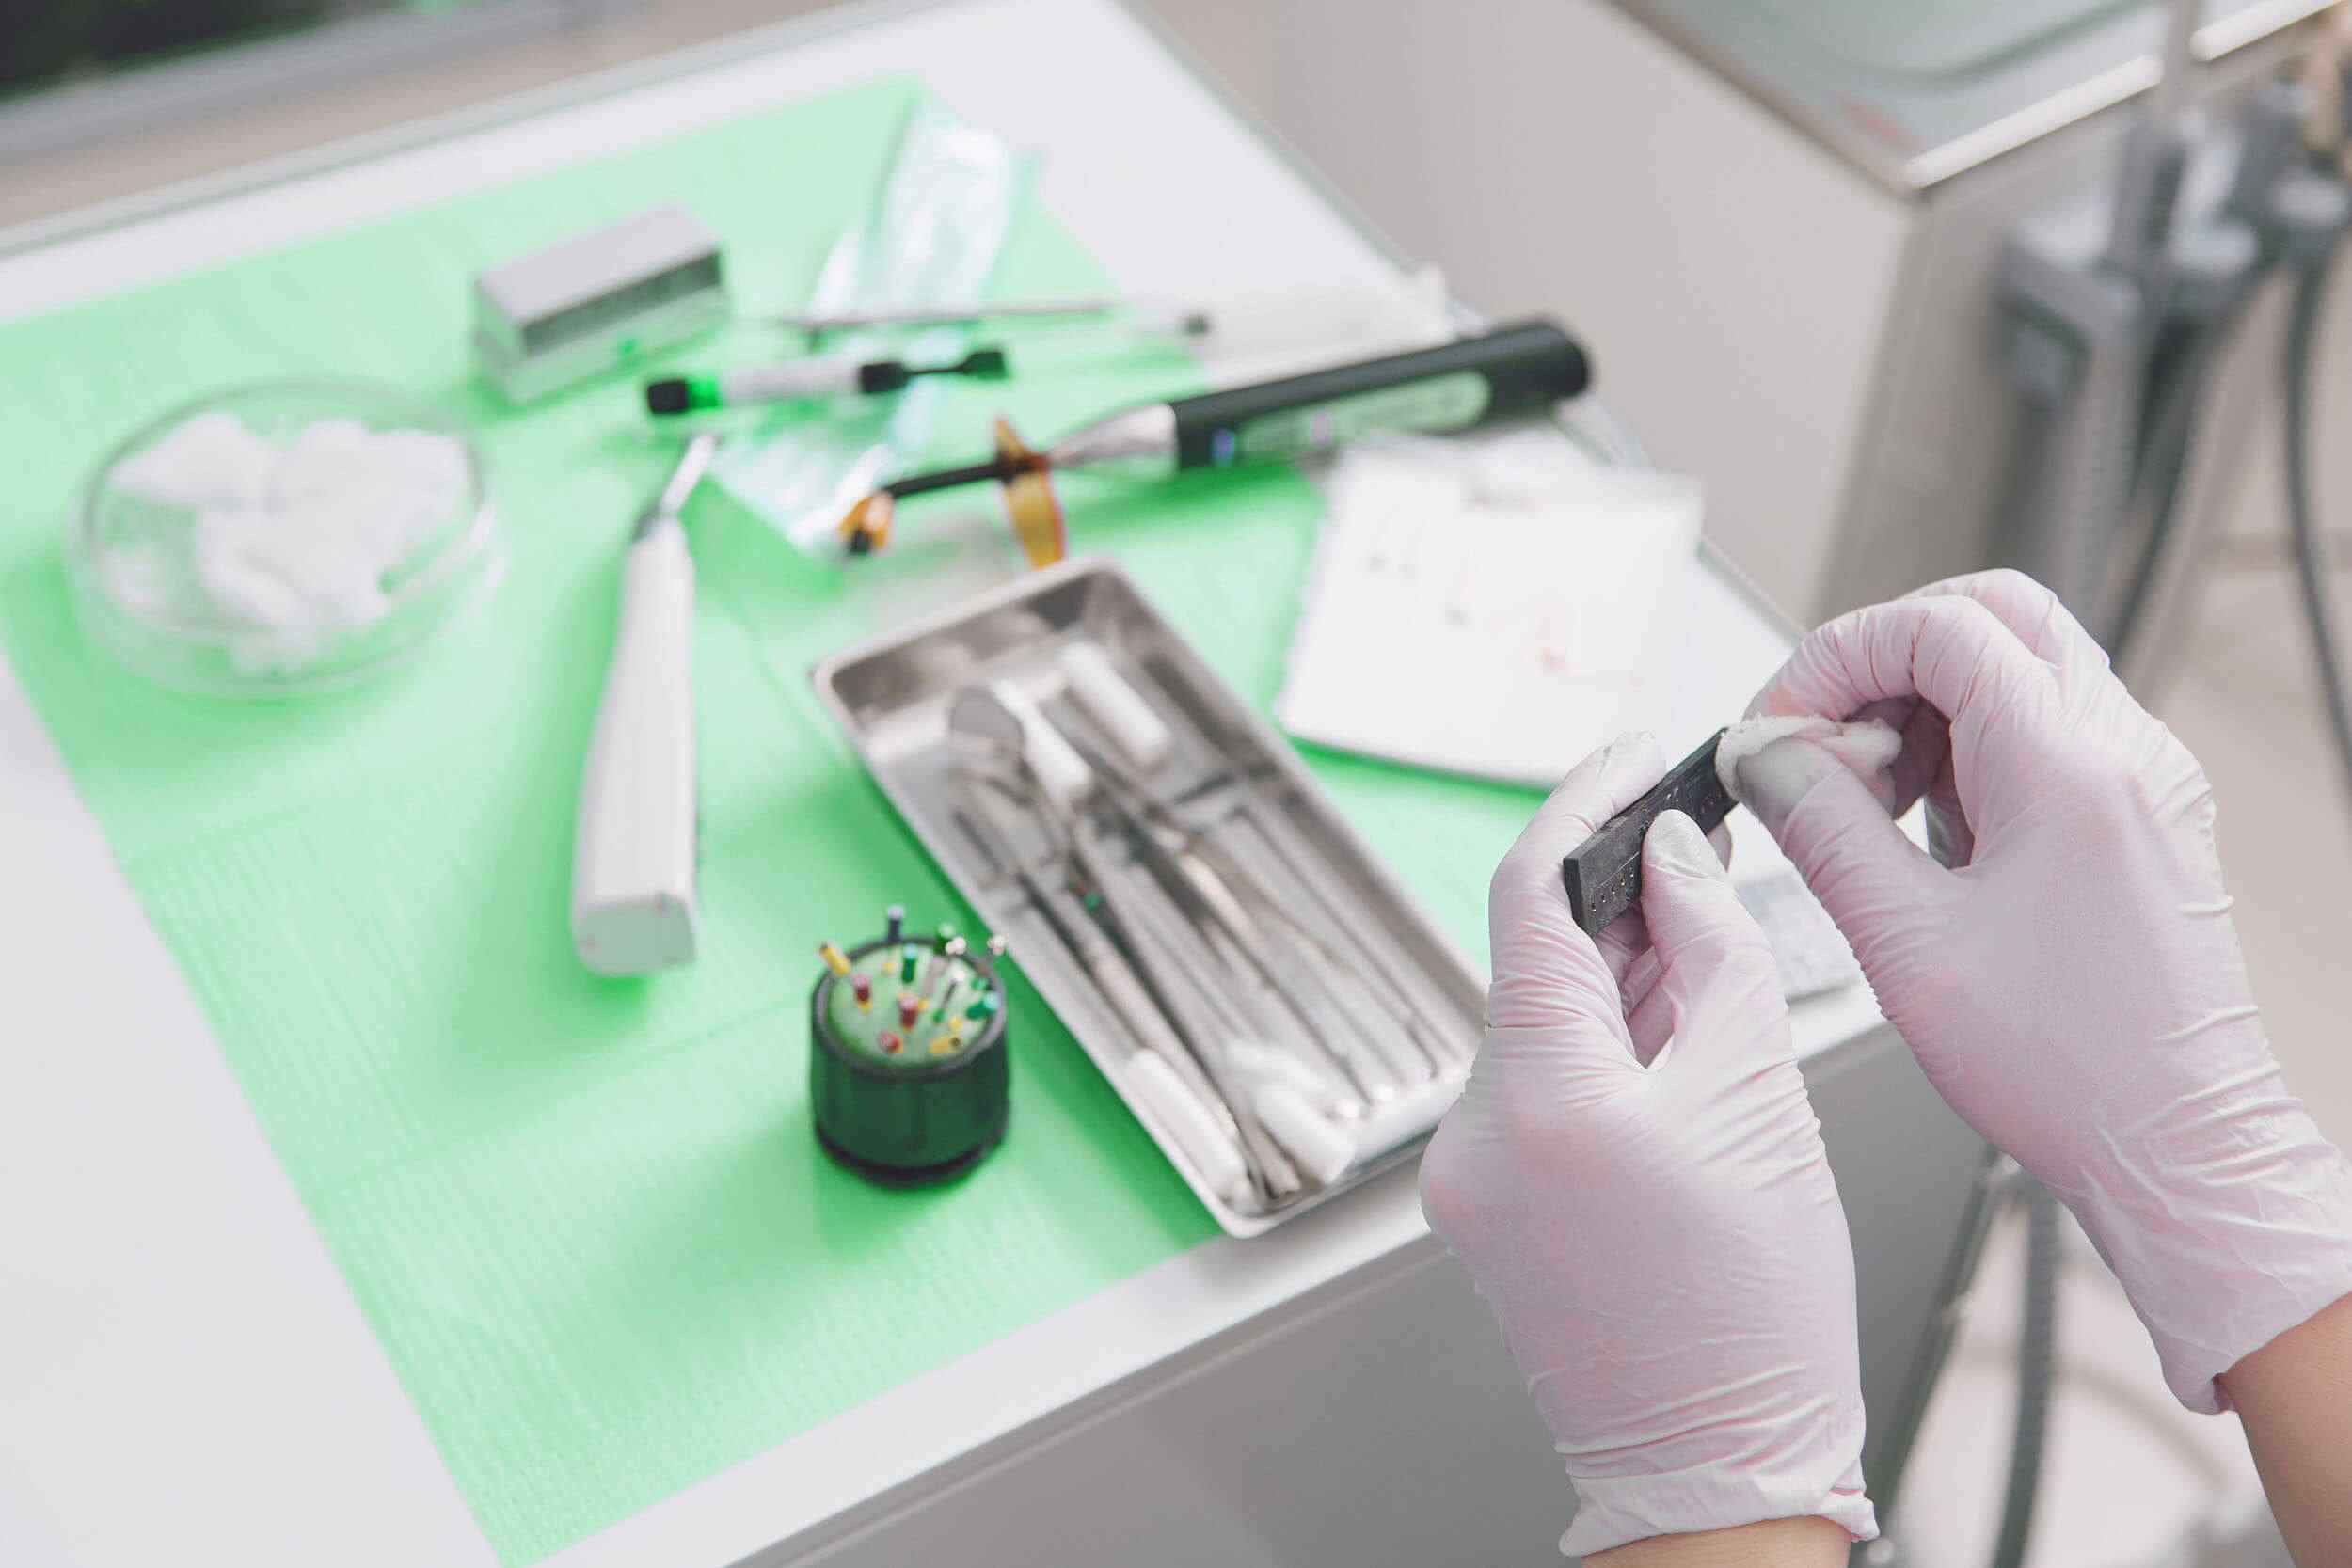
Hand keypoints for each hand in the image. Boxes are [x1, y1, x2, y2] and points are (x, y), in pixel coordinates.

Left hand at [1420, 734, 1875, 1557]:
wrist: (1717, 1472)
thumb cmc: (1754, 1320)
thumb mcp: (1760, 1099)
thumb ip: (1716, 950)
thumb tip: (1679, 856)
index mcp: (1537, 1096)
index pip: (1532, 893)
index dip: (1588, 804)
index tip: (1636, 756)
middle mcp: (1473, 1130)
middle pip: (1536, 954)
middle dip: (1620, 890)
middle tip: (1701, 837)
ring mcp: (1471, 1170)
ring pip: (1542, 1015)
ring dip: (1618, 963)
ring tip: (1708, 927)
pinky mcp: (1489, 1198)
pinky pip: (1543, 1078)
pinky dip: (1607, 1034)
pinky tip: (1674, 1013)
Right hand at [1741, 568, 2351, 1411]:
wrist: (2180, 1145)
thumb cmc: (2070, 1068)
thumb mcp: (1905, 946)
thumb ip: (1823, 828)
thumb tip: (1765, 755)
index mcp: (2068, 771)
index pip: (1939, 628)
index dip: (1838, 656)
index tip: (1783, 721)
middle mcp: (2123, 753)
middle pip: (1992, 614)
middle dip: (1885, 657)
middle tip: (1823, 731)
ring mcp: (2144, 778)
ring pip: (2023, 663)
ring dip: (1928, 703)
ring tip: (1870, 798)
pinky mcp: (2143, 813)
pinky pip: (2050, 728)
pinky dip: (1972, 746)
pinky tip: (1928, 829)